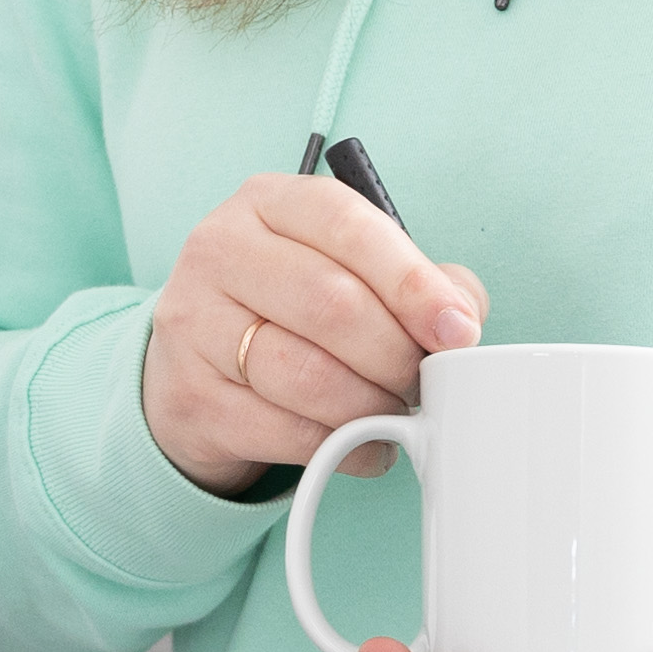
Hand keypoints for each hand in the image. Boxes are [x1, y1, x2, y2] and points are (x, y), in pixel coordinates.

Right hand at [140, 168, 484, 497]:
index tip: (458, 330)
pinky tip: (365, 444)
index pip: (348, 225)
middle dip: (396, 353)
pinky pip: (288, 433)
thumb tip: (461, 320)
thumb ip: (413, 281)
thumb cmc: (286, 308)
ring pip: (308, 375)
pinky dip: (346, 448)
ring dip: (372, 405)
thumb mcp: (342, 268)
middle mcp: (220, 251)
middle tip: (420, 380)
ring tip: (393, 412)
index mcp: (267, 203)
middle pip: (332, 303)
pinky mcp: (191, 397)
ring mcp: (195, 324)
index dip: (413, 282)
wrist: (193, 365)